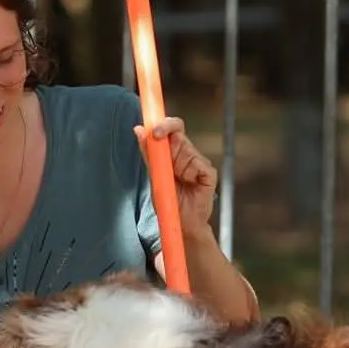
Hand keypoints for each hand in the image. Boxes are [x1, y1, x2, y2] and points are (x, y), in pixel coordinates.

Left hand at [135, 116, 216, 241]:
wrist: (181, 224)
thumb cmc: (169, 201)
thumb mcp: (154, 176)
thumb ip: (148, 153)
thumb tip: (139, 129)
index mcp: (174, 152)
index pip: (172, 128)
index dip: (164, 123)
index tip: (153, 128)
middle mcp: (187, 154)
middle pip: (179, 133)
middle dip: (166, 133)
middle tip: (157, 138)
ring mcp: (199, 163)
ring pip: (187, 149)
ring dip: (176, 162)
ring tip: (175, 181)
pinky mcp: (209, 173)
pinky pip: (198, 165)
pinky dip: (189, 172)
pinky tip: (188, 185)